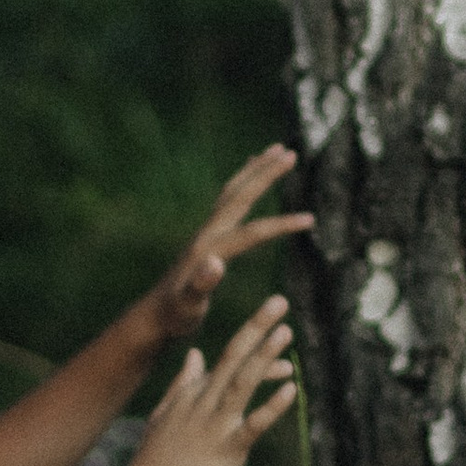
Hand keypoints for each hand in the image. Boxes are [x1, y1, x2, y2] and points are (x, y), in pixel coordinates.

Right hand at [103, 298, 297, 465]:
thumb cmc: (156, 460)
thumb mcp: (164, 415)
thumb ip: (183, 383)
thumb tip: (196, 354)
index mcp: (192, 393)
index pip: (226, 356)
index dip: (252, 336)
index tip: (273, 315)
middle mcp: (204, 402)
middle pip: (233, 357)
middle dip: (257, 327)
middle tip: (279, 300)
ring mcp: (215, 424)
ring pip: (243, 382)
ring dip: (264, 355)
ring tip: (285, 331)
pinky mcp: (226, 449)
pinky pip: (253, 423)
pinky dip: (273, 405)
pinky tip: (291, 388)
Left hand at [142, 146, 313, 345]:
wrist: (154, 315)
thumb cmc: (175, 316)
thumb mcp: (188, 306)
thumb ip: (200, 286)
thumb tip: (216, 263)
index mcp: (209, 249)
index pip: (252, 232)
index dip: (281, 225)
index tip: (310, 219)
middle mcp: (208, 233)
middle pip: (240, 196)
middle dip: (266, 174)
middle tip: (290, 152)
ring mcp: (206, 231)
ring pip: (233, 192)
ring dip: (255, 170)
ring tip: (275, 150)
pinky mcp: (207, 235)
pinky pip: (228, 200)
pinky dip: (243, 183)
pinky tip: (250, 180)